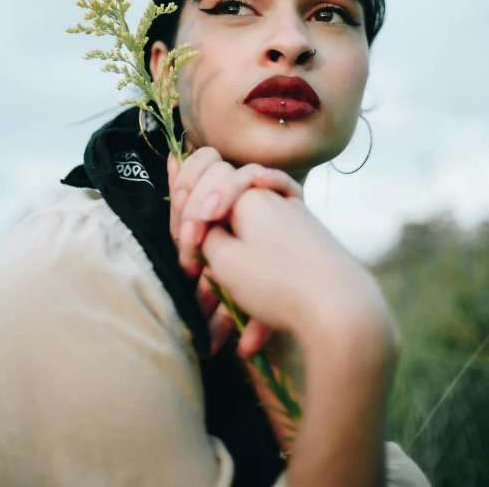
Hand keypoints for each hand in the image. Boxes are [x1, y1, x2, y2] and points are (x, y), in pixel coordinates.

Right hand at [167, 149, 302, 354]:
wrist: (344, 310)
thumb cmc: (277, 282)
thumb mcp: (225, 260)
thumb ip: (207, 238)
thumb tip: (207, 230)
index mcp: (251, 195)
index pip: (205, 190)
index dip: (189, 223)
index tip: (188, 261)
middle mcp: (275, 200)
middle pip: (227, 217)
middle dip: (210, 252)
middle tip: (199, 280)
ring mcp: (297, 223)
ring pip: (250, 250)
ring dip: (234, 288)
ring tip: (227, 332)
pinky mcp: (311, 249)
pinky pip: (274, 268)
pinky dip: (260, 298)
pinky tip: (252, 342)